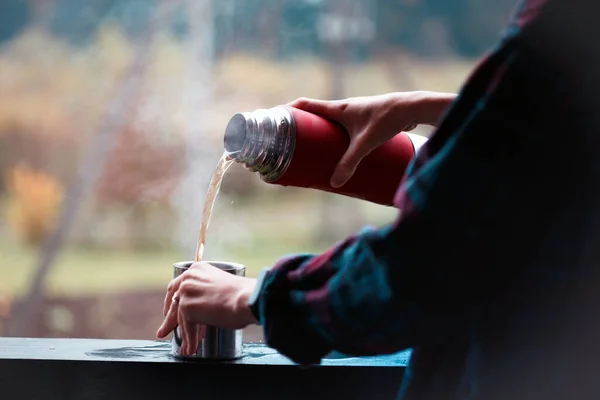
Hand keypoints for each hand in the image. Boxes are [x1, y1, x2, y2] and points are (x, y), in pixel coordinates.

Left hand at [156, 262, 256, 355]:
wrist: (247, 299)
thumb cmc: (244, 295)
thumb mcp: (222, 286)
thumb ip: (209, 292)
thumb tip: (203, 309)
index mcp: (198, 269)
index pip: (179, 286)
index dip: (174, 302)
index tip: (170, 312)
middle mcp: (189, 277)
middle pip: (174, 302)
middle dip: (170, 320)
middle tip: (164, 331)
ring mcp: (186, 292)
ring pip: (181, 317)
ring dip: (185, 334)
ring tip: (186, 347)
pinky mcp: (186, 308)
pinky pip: (187, 327)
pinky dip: (190, 339)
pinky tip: (192, 348)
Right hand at [288, 91, 455, 187]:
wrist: (412, 108)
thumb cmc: (387, 120)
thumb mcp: (365, 144)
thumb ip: (350, 164)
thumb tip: (335, 184)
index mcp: (337, 108)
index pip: (305, 104)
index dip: (288, 110)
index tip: (275, 119)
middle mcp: (343, 108)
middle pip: (314, 114)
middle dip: (301, 126)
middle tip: (290, 141)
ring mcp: (355, 113)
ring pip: (329, 122)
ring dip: (319, 132)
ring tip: (311, 149)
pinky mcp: (365, 120)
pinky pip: (342, 127)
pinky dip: (334, 136)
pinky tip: (338, 149)